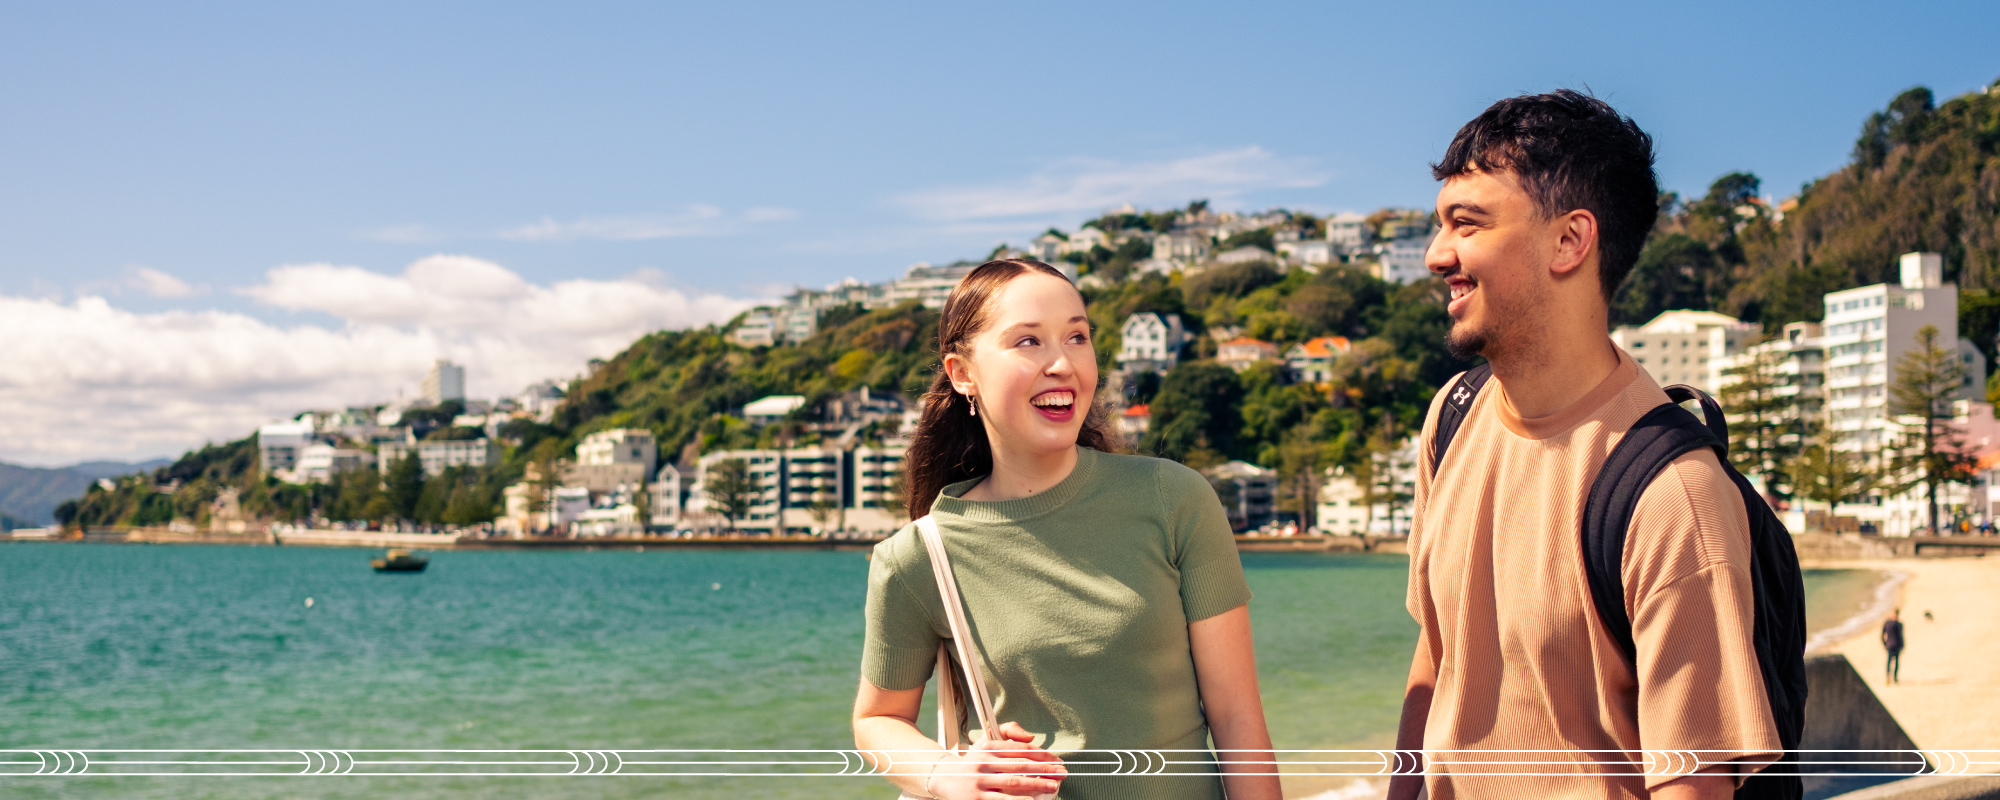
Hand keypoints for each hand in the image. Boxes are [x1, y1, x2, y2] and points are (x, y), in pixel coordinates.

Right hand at [927, 721, 1065, 798]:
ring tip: (1053, 787)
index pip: (1020, 750)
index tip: (1058, 761)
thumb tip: (1032, 737)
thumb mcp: (986, 741)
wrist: (942, 778)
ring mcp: (979, 782)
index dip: (1041, 755)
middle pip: (1020, 767)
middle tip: (1063, 774)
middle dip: (1044, 771)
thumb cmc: (972, 761)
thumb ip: (1009, 732)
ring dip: (1036, 786)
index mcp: (988, 747)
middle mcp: (983, 763)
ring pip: (1013, 785)